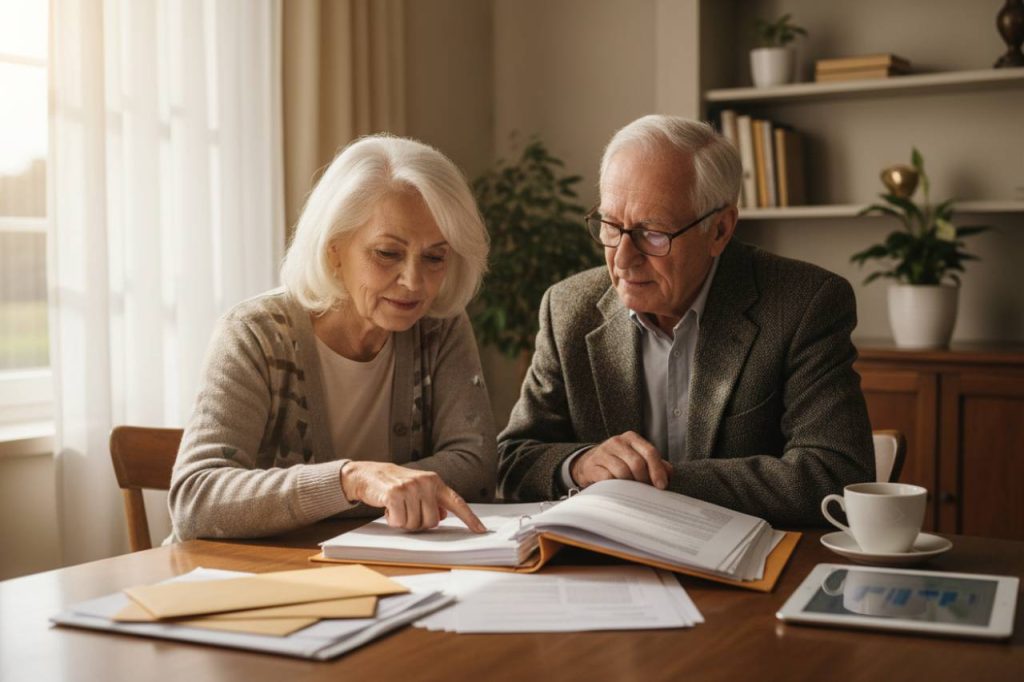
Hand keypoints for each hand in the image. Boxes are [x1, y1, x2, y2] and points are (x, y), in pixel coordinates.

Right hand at [340, 462, 485, 532]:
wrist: (368, 474)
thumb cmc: (394, 485)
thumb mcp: (417, 489)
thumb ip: (432, 501)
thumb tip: (444, 515)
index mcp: (435, 482)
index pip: (456, 502)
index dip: (470, 518)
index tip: (481, 530)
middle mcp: (426, 483)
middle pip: (432, 522)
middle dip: (417, 523)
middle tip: (406, 511)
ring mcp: (411, 487)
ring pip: (415, 524)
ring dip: (403, 522)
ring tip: (396, 508)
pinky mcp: (396, 494)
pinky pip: (400, 522)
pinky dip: (393, 520)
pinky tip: (388, 509)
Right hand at [570, 431, 671, 489]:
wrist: (588, 465)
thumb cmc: (620, 463)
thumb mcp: (637, 459)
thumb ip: (656, 465)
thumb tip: (668, 475)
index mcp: (632, 438)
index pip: (650, 452)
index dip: (657, 471)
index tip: (662, 486)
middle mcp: (617, 442)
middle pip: (637, 463)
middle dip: (644, 480)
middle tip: (645, 491)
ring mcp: (603, 453)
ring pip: (623, 472)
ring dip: (630, 486)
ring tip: (632, 492)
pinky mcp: (592, 466)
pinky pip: (608, 479)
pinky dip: (616, 488)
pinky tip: (618, 491)